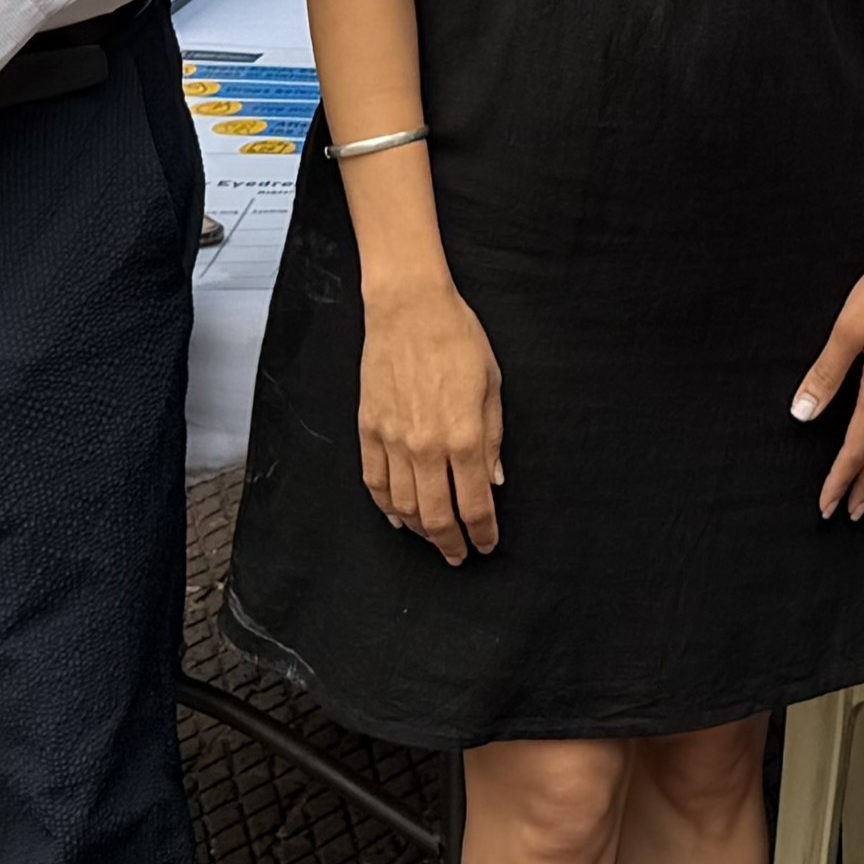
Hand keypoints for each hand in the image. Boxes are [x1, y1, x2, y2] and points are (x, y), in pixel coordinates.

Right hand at [358, 273, 507, 562]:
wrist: (409, 308)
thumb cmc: (456, 338)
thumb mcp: (492, 385)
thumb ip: (493, 439)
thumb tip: (494, 480)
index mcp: (464, 436)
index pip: (474, 504)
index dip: (482, 533)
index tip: (486, 545)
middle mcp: (427, 446)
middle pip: (436, 517)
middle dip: (451, 544)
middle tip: (459, 555)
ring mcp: (393, 440)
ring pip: (403, 507)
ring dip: (420, 531)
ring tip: (433, 537)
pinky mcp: (369, 429)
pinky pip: (375, 482)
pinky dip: (386, 507)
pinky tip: (398, 516)